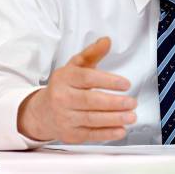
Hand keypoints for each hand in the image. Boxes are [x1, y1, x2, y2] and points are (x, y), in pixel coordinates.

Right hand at [17, 37, 136, 142]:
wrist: (42, 112)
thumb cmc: (64, 86)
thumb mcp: (76, 66)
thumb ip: (92, 53)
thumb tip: (106, 40)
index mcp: (65, 78)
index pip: (87, 78)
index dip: (108, 81)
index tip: (126, 84)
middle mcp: (62, 98)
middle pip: (90, 101)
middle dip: (114, 103)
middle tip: (132, 102)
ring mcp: (65, 117)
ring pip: (91, 119)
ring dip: (114, 119)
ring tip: (131, 116)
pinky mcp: (70, 134)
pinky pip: (90, 134)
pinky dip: (107, 134)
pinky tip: (121, 130)